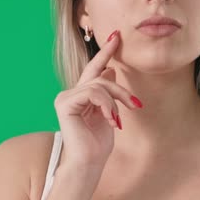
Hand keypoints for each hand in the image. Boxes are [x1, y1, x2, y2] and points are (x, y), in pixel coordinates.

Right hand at [53, 29, 141, 171]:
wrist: (89, 163)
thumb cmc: (98, 144)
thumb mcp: (109, 113)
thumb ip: (108, 93)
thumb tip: (111, 70)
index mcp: (80, 95)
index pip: (94, 69)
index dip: (106, 52)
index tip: (116, 35)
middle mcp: (70, 94)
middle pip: (100, 76)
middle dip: (120, 89)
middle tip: (135, 104)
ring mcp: (65, 98)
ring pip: (98, 84)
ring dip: (116, 100)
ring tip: (120, 118)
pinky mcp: (64, 103)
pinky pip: (92, 93)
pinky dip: (106, 105)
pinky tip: (111, 120)